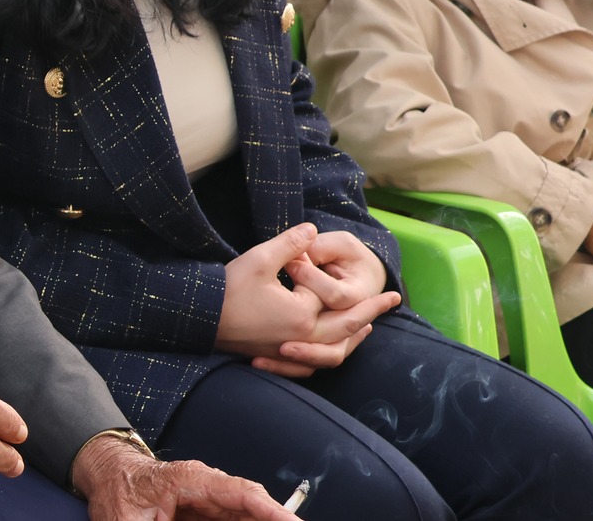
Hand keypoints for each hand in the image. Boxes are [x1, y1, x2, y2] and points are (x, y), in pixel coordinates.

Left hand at [72, 435, 297, 520]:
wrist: (108, 475)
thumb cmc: (117, 489)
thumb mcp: (126, 519)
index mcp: (188, 480)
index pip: (241, 493)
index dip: (272, 510)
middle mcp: (206, 488)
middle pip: (252, 509)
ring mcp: (209, 503)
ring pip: (247, 517)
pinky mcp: (208, 516)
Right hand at [215, 223, 398, 378]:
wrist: (199, 317)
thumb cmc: (228, 288)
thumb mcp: (260, 258)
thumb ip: (291, 244)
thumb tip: (312, 229)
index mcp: (302, 314)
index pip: (329, 296)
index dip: (330, 277)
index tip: (344, 267)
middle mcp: (301, 337)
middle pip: (346, 326)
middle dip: (372, 310)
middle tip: (393, 299)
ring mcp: (289, 351)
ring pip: (334, 350)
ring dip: (355, 337)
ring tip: (369, 325)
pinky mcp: (276, 358)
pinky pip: (313, 364)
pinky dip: (329, 354)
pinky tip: (334, 347)